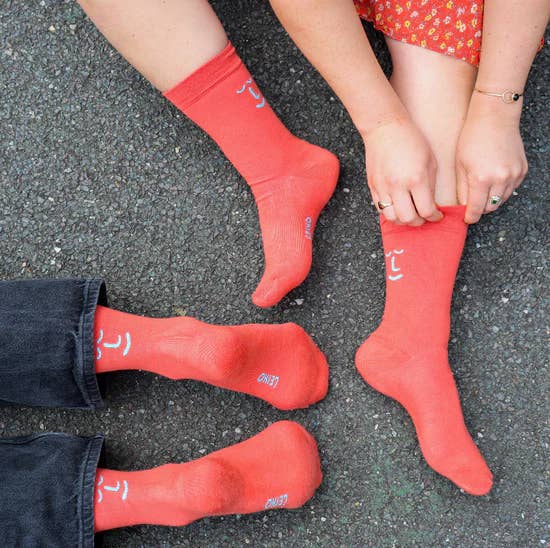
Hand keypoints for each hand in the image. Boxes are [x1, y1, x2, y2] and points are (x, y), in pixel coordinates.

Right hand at [363, 117, 441, 225]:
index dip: (435, 217)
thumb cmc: (410, 139)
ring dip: (403, 220)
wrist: (384, 127)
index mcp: (416, 179)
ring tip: (410, 213)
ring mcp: (383, 187)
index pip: (426, 210)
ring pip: (392, 218)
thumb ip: (431, 185)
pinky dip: (390, 212)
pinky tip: (398, 206)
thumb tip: (431, 204)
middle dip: (419, 222)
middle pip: (408, 218)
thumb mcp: (430, 160)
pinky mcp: (372, 186)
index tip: (437, 215)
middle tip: (424, 217)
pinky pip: (380, 209)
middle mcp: (398, 186)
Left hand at [456, 93, 527, 223]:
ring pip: (502, 200)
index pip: (476, 209)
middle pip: (490, 207)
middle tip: (472, 204)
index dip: (470, 217)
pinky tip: (493, 180)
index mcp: (481, 179)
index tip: (466, 219)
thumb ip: (462, 189)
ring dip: (491, 200)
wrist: (495, 117)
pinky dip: (502, 189)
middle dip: (480, 208)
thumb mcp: (460, 165)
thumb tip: (463, 206)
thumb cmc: (472, 138)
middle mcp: (500, 179)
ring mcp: (514, 174)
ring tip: (481, 191)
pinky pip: (511, 188)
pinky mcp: (522, 170)